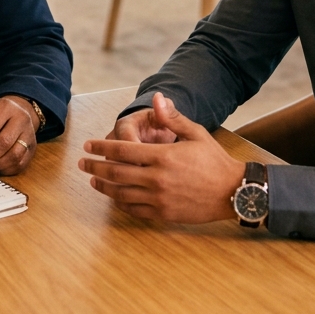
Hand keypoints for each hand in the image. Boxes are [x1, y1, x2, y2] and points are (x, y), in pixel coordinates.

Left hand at [79, 93, 245, 223]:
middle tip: (82, 163)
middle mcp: (157, 179)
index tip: (88, 144)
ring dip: (104, 187)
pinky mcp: (164, 214)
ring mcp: (159, 199)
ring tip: (92, 181)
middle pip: (116, 173)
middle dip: (95, 167)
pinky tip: (114, 197)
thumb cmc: (214, 160)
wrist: (233, 192)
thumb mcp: (196, 133)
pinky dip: (121, 202)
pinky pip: (135, 209)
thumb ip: (172, 118)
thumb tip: (156, 99)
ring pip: (122, 194)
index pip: (122, 150)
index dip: (102, 147)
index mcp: (162, 156)